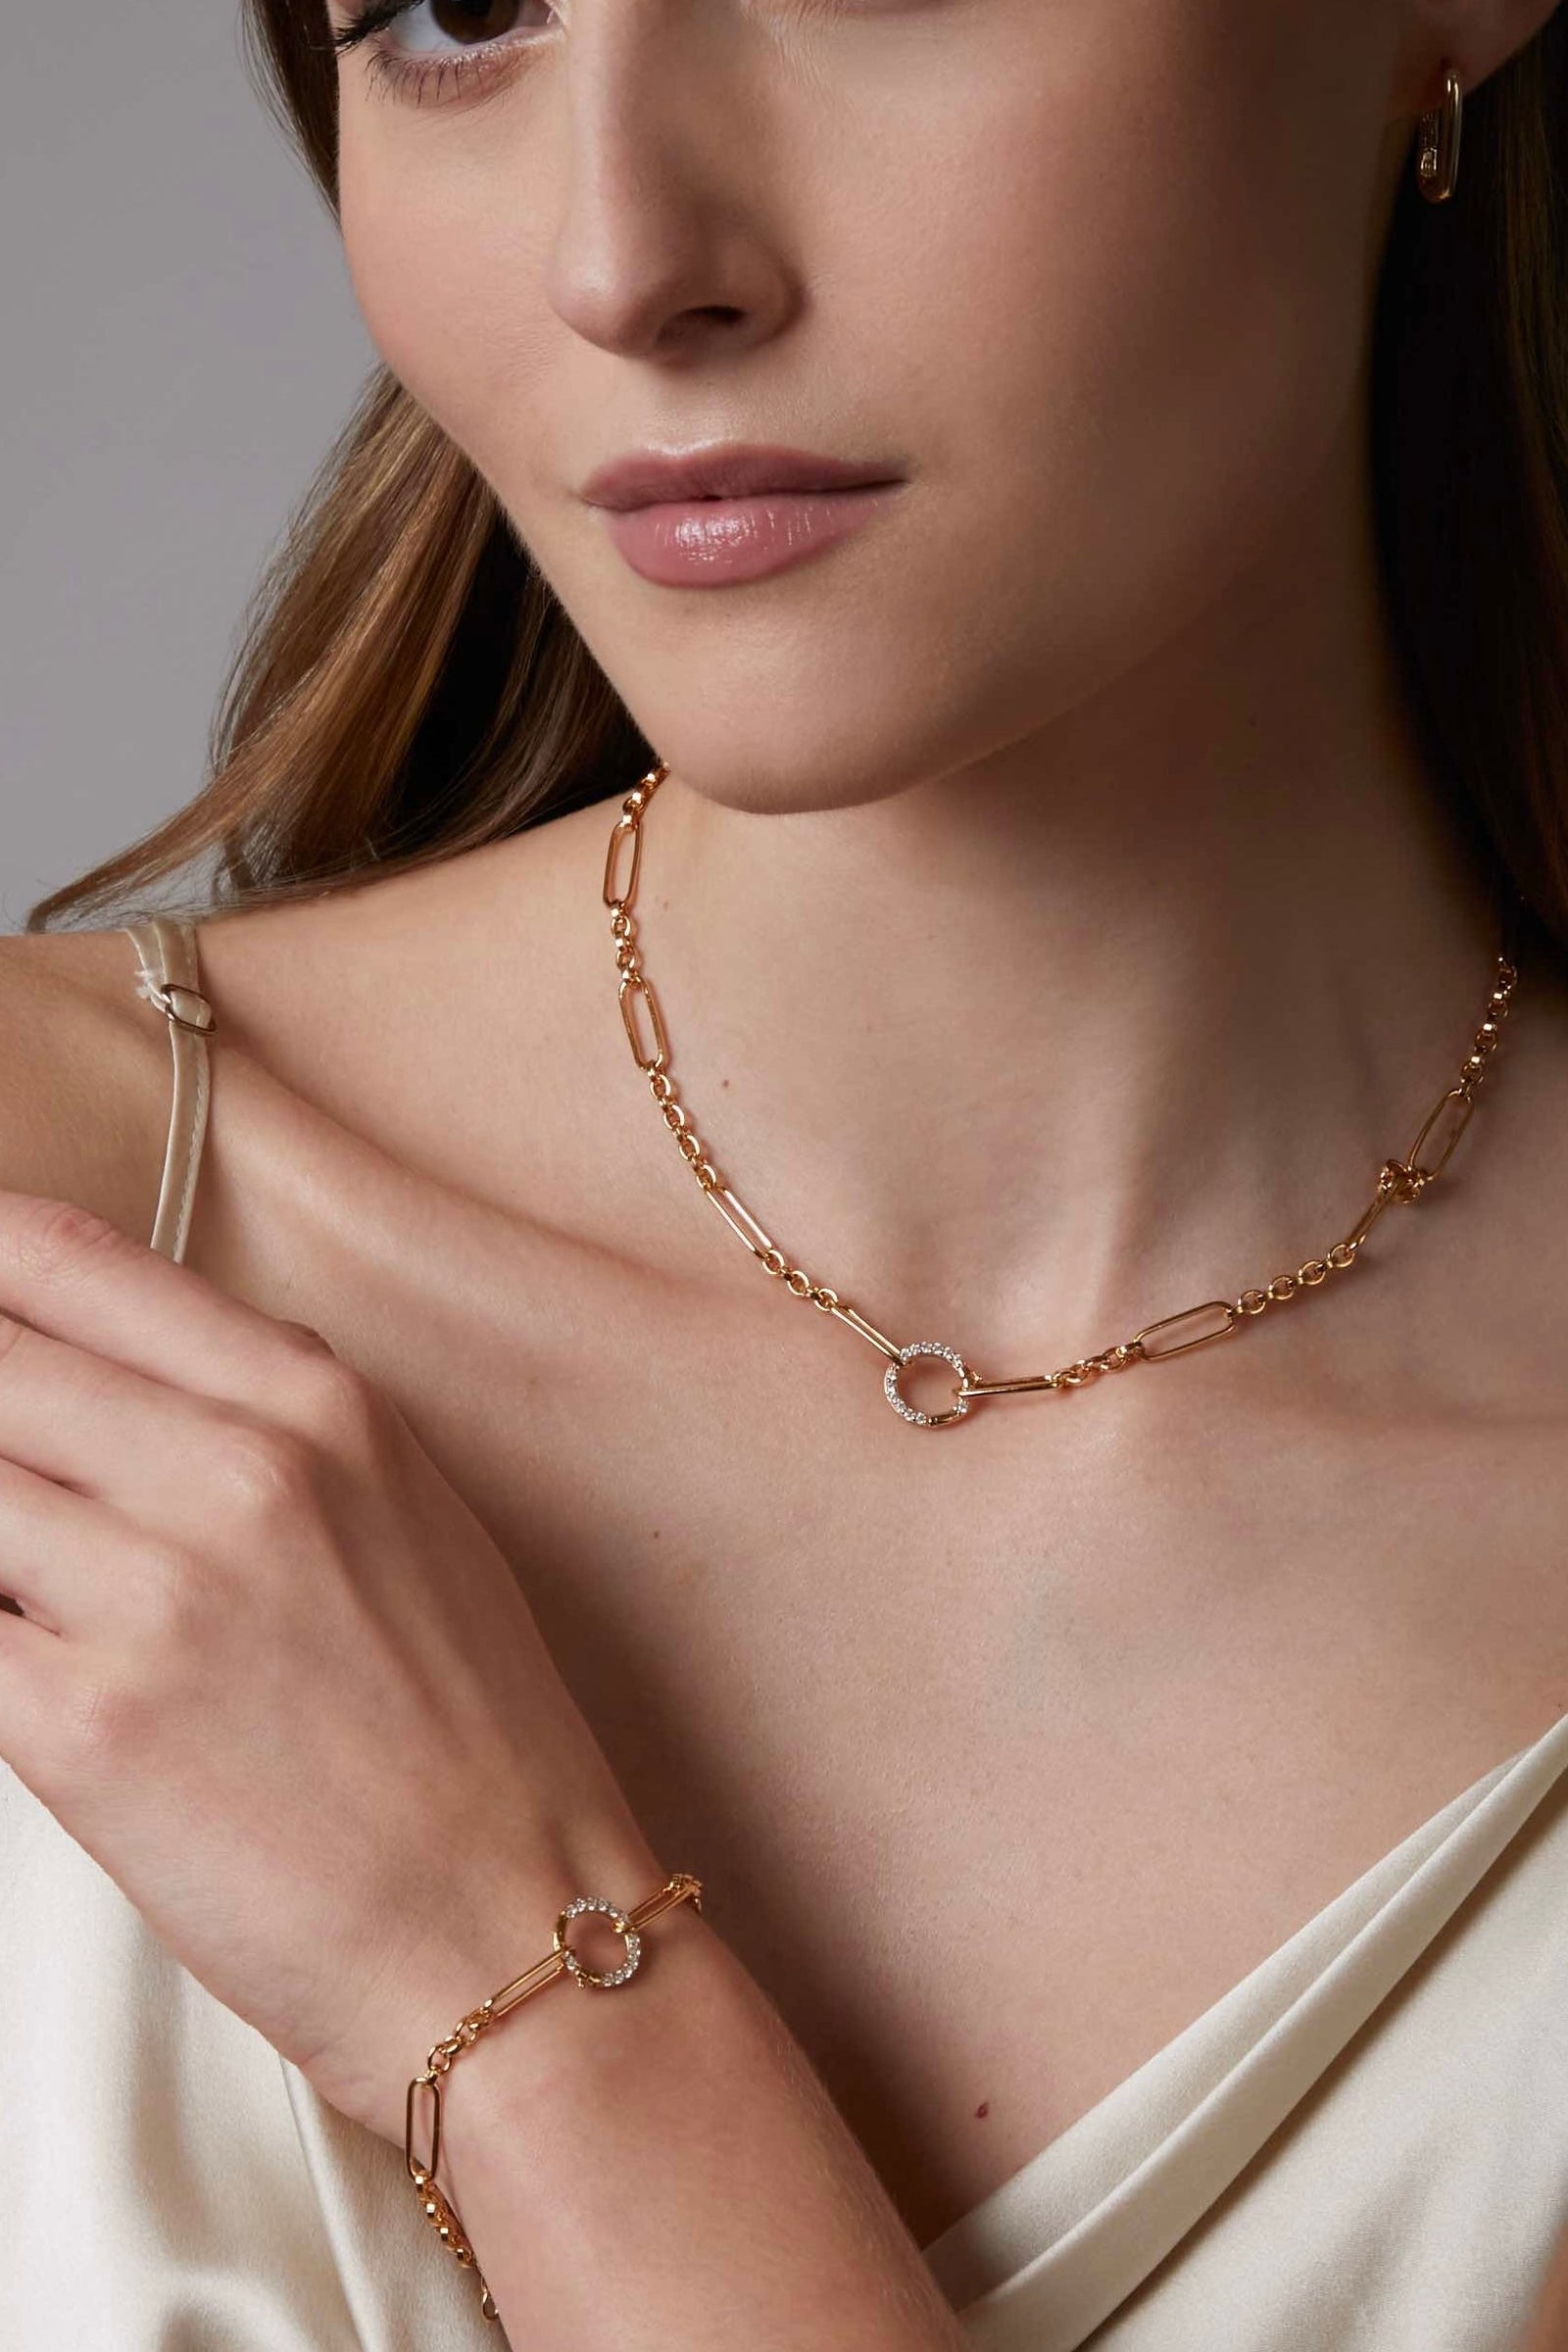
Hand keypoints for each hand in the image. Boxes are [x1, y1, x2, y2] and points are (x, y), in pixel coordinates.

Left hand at [0, 1191, 662, 2144]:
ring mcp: (152, 1593)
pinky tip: (21, 1654)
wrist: (513, 1928)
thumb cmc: (476, 1743)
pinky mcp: (80, 1726)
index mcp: (318, 1404)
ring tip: (31, 1583)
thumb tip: (121, 1378)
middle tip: (5, 1476)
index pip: (72, 1263)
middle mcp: (234, 1471)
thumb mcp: (410, 1517)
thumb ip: (271, 1423)